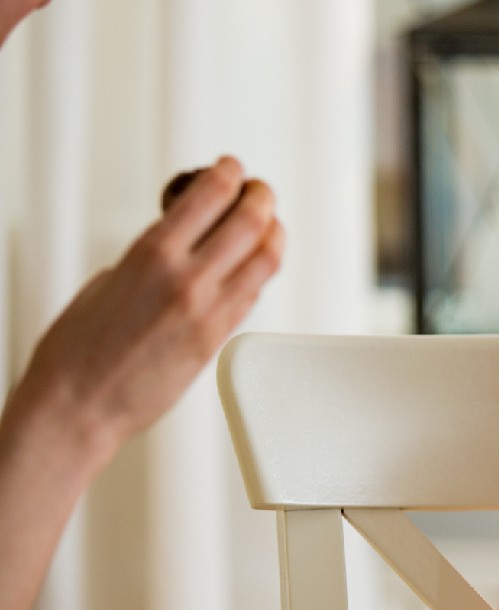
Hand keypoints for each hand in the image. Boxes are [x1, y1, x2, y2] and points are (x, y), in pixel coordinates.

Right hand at [13, 155, 282, 459]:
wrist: (78, 406)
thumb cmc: (78, 350)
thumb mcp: (108, 281)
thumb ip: (151, 258)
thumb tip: (179, 245)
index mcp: (151, 254)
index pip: (210, 196)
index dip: (229, 174)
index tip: (232, 168)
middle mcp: (187, 280)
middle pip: (251, 221)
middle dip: (260, 197)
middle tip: (260, 190)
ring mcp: (209, 312)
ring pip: (266, 258)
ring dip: (273, 231)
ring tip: (270, 222)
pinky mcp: (218, 340)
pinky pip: (254, 294)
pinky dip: (261, 269)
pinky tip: (257, 262)